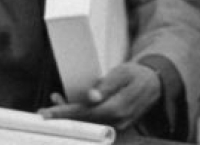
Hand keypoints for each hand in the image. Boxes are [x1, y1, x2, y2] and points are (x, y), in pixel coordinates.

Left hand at [39, 62, 161, 131]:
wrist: (154, 84)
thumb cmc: (137, 75)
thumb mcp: (122, 73)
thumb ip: (106, 85)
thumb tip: (90, 97)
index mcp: (118, 107)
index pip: (85, 113)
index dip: (64, 113)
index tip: (47, 113)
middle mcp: (117, 121)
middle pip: (83, 122)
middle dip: (63, 116)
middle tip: (44, 111)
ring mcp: (117, 126)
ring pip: (88, 123)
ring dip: (70, 115)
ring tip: (56, 101)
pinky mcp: (116, 125)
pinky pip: (94, 123)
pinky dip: (81, 116)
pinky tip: (70, 105)